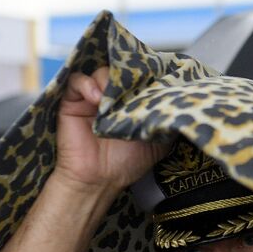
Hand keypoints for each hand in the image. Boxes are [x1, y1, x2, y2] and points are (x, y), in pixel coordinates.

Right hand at [53, 68, 166, 193]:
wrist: (100, 180)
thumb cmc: (128, 162)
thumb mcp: (158, 140)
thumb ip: (166, 120)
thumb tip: (179, 102)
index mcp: (132, 101)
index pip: (140, 77)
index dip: (147, 74)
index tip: (155, 77)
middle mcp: (113, 96)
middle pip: (121, 71)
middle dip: (130, 74)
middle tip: (136, 83)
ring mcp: (92, 96)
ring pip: (101, 71)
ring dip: (109, 80)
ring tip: (114, 96)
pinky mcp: (72, 100)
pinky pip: (77, 81)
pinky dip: (87, 85)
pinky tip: (96, 99)